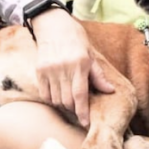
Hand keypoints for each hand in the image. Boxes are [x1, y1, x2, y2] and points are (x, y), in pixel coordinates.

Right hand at [31, 10, 115, 126]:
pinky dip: (52, 99)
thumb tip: (110, 91)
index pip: (80, 94)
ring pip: (56, 99)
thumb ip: (98, 75)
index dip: (83, 112)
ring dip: (64, 105)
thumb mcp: (91, 55)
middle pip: (67, 100)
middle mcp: (63, 68)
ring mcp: (49, 70)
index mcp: (79, 64)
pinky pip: (45, 93)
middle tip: (81, 112)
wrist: (53, 25)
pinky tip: (59, 96)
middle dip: (74, 109)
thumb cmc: (76, 39)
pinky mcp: (38, 71)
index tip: (86, 123)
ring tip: (71, 103)